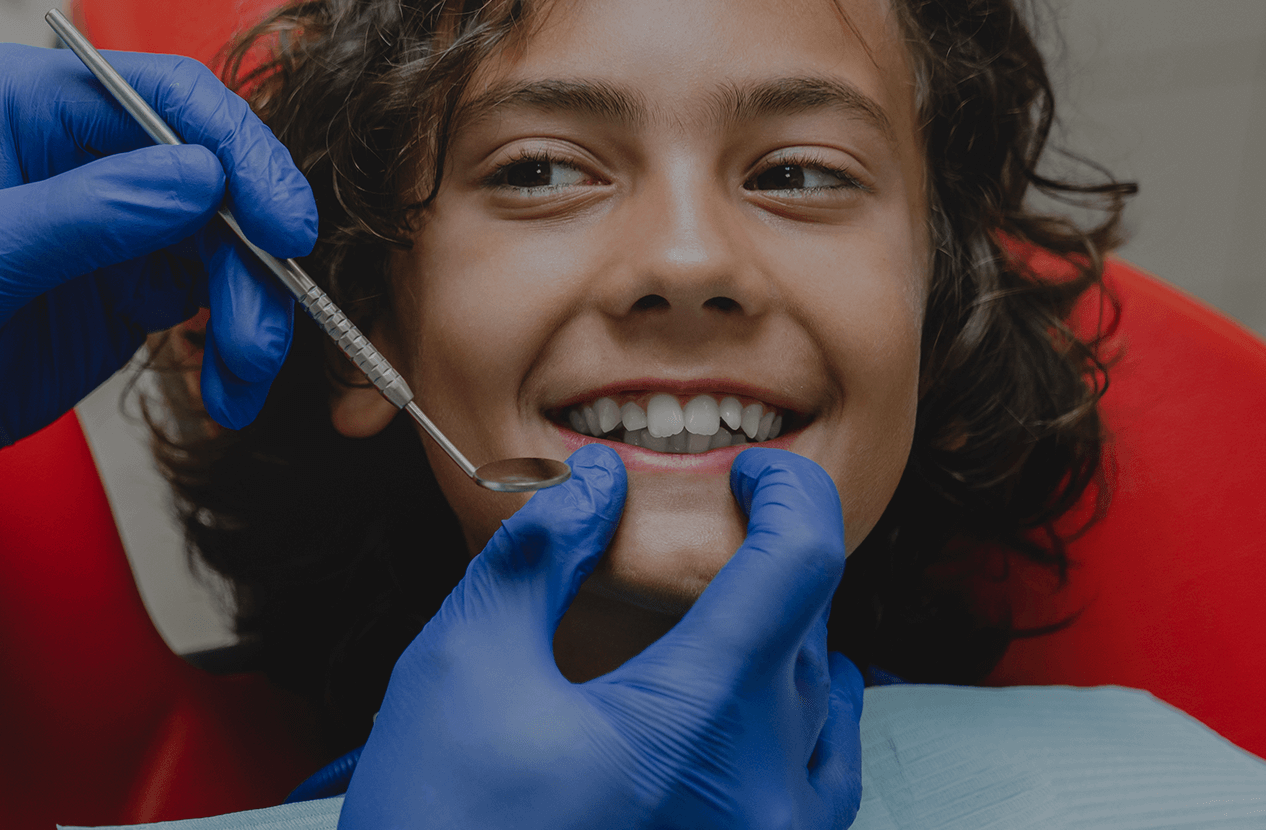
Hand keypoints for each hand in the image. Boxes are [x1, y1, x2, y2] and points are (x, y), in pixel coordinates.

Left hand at [0, 44, 315, 521]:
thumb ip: (85, 214)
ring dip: (254, 309)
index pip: (164, 94)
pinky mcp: (157, 261)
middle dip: (253, 255)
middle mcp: (90, 137)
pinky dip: (241, 340)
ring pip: (237, 235)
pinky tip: (229, 390)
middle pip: (220, 168)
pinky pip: (229, 287)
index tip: (281, 225)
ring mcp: (131, 200)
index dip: (237, 151)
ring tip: (242, 378)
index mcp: (32, 100)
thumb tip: (202, 178)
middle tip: (265, 329)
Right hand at [341, 445, 863, 829]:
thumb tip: (596, 479)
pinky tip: (773, 707)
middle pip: (809, 629)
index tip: (749, 471)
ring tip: (729, 613)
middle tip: (709, 532)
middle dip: (765, 564)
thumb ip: (541, 552)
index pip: (798, 563)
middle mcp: (762, 789)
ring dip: (788, 642)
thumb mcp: (466, 660)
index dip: (786, 492)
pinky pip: (826, 785)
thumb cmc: (438, 819)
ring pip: (827, 705)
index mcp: (700, 720)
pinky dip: (811, 725)